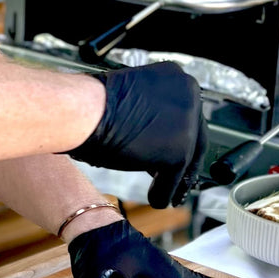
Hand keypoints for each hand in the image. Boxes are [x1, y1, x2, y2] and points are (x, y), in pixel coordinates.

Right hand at [66, 62, 206, 207]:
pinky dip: (162, 193)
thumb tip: (156, 138)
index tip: (178, 151)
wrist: (83, 111)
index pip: (188, 114)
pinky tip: (156, 199)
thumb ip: (150, 113)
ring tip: (168, 192)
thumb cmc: (91, 104)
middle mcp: (189, 96)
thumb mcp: (131, 99)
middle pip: (195, 136)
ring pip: (186, 160)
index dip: (181, 137)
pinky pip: (173, 180)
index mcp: (176, 77)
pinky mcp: (178, 152)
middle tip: (179, 177)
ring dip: (175, 178)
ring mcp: (186, 125)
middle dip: (184, 160)